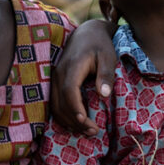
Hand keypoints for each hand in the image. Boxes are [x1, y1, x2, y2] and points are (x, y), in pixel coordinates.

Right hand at [52, 18, 118, 134]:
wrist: (87, 33)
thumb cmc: (100, 45)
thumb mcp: (108, 57)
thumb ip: (105, 75)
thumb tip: (103, 95)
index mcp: (73, 66)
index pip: (69, 91)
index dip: (75, 109)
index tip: (86, 122)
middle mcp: (59, 73)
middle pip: (60, 102)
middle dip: (75, 120)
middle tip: (93, 132)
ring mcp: (55, 78)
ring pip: (55, 105)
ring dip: (68, 121)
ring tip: (86, 130)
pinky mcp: (56, 82)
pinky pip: (55, 102)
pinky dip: (63, 115)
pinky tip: (76, 123)